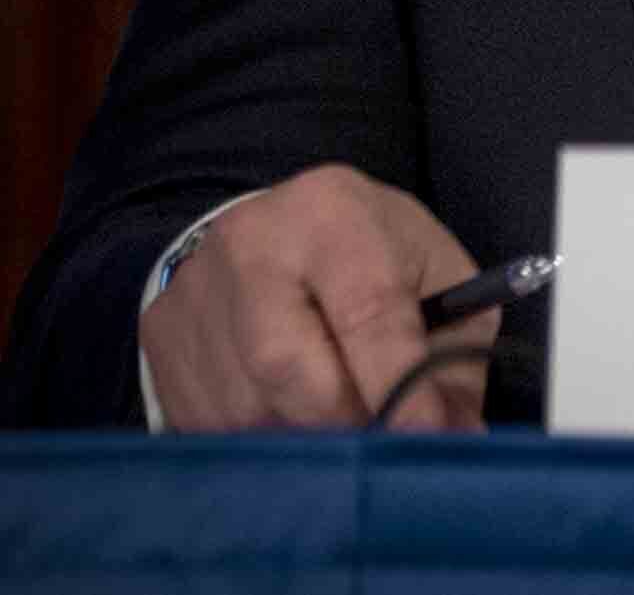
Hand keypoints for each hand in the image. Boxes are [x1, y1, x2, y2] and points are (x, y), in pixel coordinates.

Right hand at [140, 164, 489, 431]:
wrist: (275, 228)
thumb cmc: (371, 254)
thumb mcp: (435, 276)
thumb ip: (454, 355)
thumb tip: (456, 438)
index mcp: (332, 212)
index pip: (369, 311)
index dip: (399, 384)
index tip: (424, 436)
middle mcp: (250, 245)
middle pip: (288, 366)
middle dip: (344, 420)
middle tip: (379, 438)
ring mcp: (194, 292)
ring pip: (245, 406)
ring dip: (301, 436)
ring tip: (337, 420)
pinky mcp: (160, 336)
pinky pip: (206, 419)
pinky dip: (258, 436)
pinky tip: (285, 414)